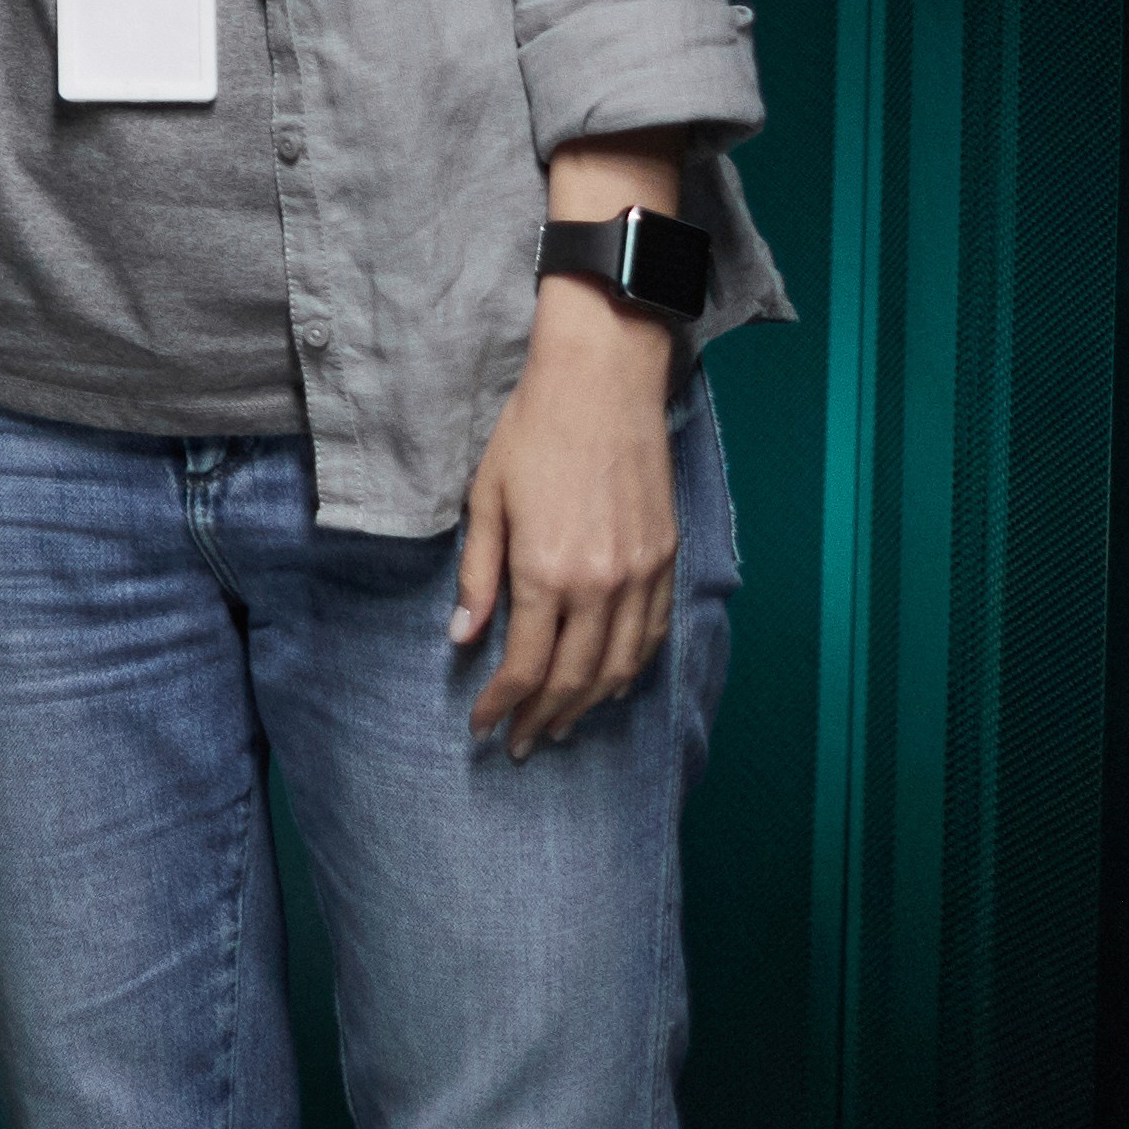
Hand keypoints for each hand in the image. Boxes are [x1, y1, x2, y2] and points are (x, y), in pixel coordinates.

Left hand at [453, 270, 684, 754]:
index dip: (502, 704)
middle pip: (574, 678)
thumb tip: (463, 637)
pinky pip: (652, 634)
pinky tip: (611, 683)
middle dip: (543, 718)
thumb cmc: (531, 434)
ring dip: (589, 705)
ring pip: (619, 666)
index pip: (525, 665)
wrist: (602, 385)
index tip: (482, 726)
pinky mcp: (665, 559)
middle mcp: (599, 584)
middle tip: (521, 743)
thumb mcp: (485, 500)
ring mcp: (640, 575)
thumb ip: (477, 574)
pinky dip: (631, 668)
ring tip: (561, 725)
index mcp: (545, 571)